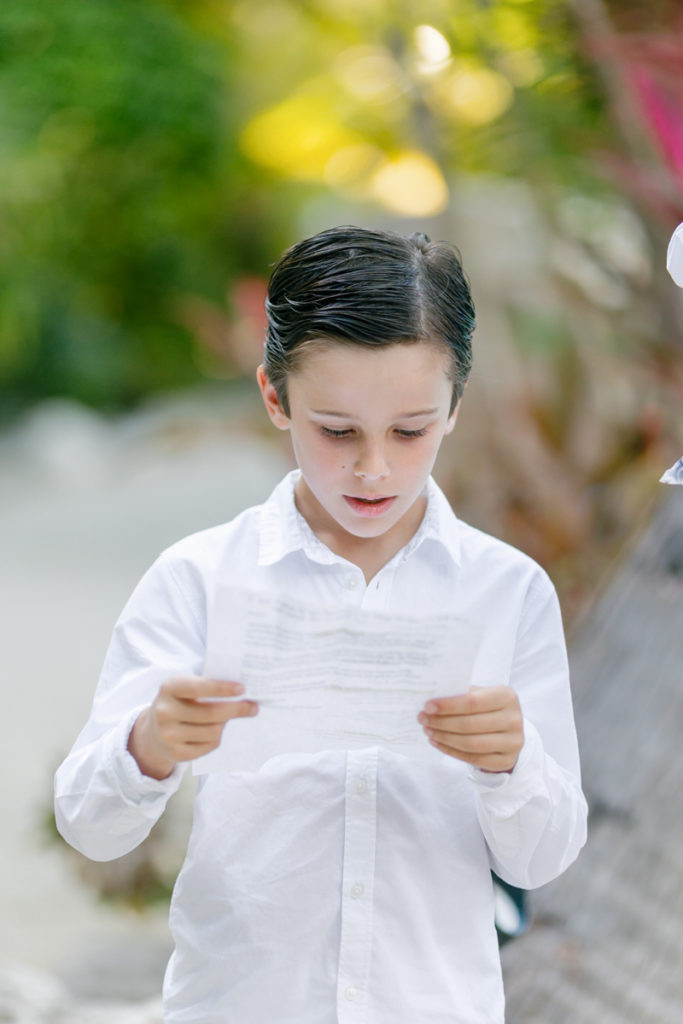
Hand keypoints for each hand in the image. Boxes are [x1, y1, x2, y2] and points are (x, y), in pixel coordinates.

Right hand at [128, 677, 257, 778]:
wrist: (152, 732)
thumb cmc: (178, 703)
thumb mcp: (184, 688)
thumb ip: (206, 685)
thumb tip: (241, 691)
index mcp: (169, 688)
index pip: (199, 687)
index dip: (222, 688)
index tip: (242, 688)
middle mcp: (165, 711)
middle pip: (212, 713)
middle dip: (237, 709)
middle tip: (253, 707)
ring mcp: (168, 735)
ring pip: (214, 731)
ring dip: (225, 724)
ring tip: (227, 719)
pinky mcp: (176, 753)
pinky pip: (209, 745)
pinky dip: (216, 738)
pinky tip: (214, 731)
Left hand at [418, 685, 523, 773]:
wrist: (508, 729)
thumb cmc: (488, 707)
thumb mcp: (481, 694)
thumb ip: (461, 694)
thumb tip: (432, 698)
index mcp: (507, 696)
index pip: (473, 702)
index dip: (448, 705)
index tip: (427, 706)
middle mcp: (514, 719)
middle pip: (470, 724)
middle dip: (441, 722)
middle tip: (422, 719)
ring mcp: (513, 742)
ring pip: (470, 744)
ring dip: (444, 738)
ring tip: (428, 731)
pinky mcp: (506, 761)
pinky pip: (473, 758)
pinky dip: (451, 751)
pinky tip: (438, 743)